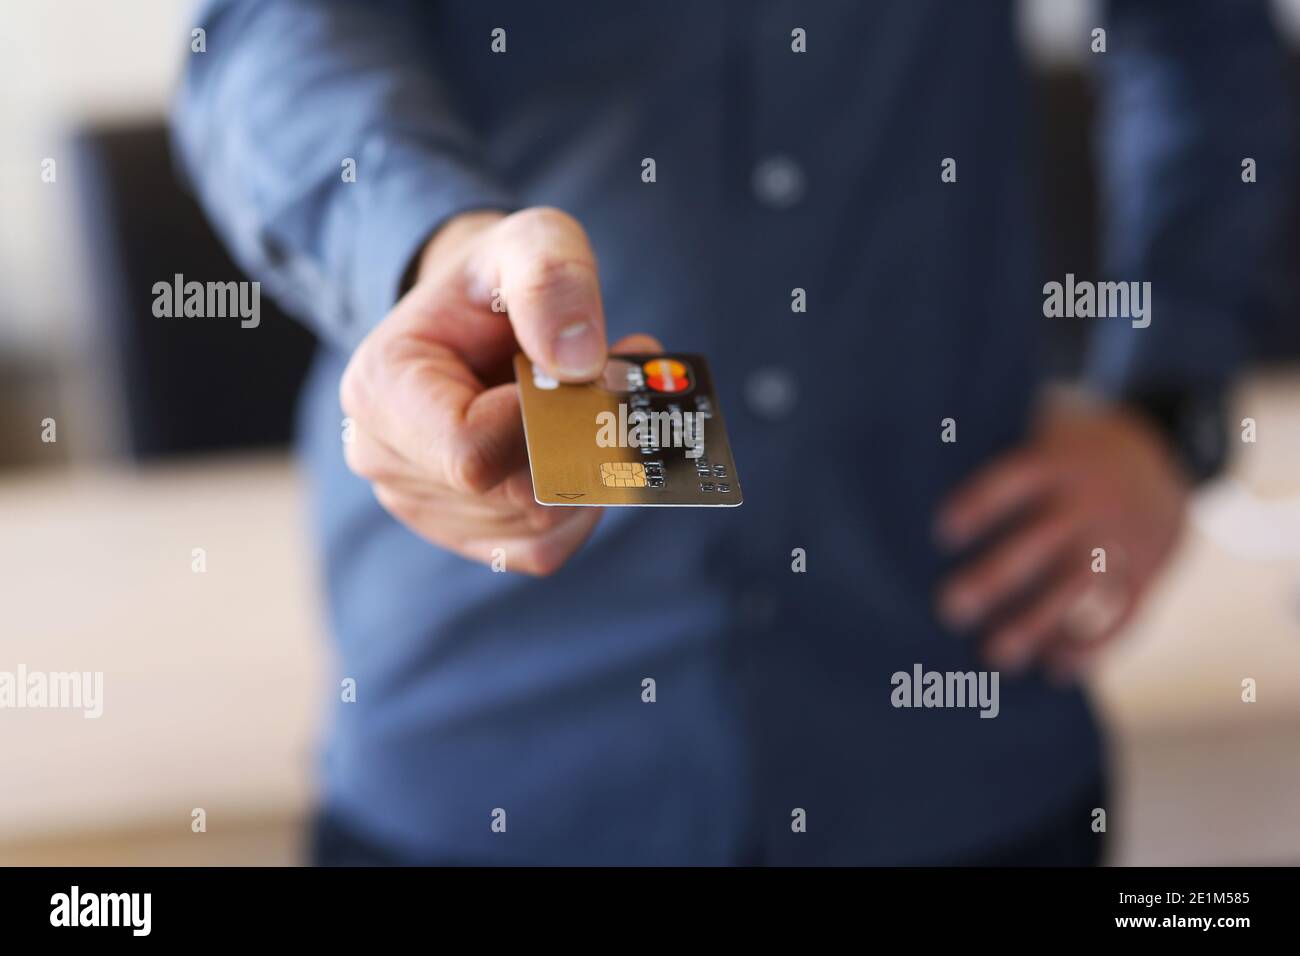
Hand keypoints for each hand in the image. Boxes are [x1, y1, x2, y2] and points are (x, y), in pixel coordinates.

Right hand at [339, 207, 659, 574]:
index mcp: (381, 389)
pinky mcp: (466, 534)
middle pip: (517, 496)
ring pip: (539, 525)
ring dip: (589, 465)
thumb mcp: (531, 240)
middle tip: (615, 380)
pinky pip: (545, 547)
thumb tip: (577, 363)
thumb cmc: (498, 280)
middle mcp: (385, 459)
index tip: (583, 369)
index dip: (547, 422)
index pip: (473, 453)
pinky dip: (582, 499)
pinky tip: (579, 443)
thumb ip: (551, 277)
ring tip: (590, 400)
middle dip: (582, 441)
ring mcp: (422, 505)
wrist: (476, 318)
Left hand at [935, 403, 1189, 680]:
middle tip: (948, 608)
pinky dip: (1094, 646)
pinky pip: (1125, 612)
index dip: (982, 504)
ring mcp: (1122, 538)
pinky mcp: (1148, 573)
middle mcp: (1090, 500)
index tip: (942, 533)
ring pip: (1081, 585)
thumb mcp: (1040, 437)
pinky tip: (1056, 670)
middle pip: (1042, 539)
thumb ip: (990, 455)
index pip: (1015, 479)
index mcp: (1057, 462)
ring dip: (1039, 624)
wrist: (1162, 459)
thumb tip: (904, 483)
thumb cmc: (1066, 458)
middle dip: (996, 577)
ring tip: (996, 656)